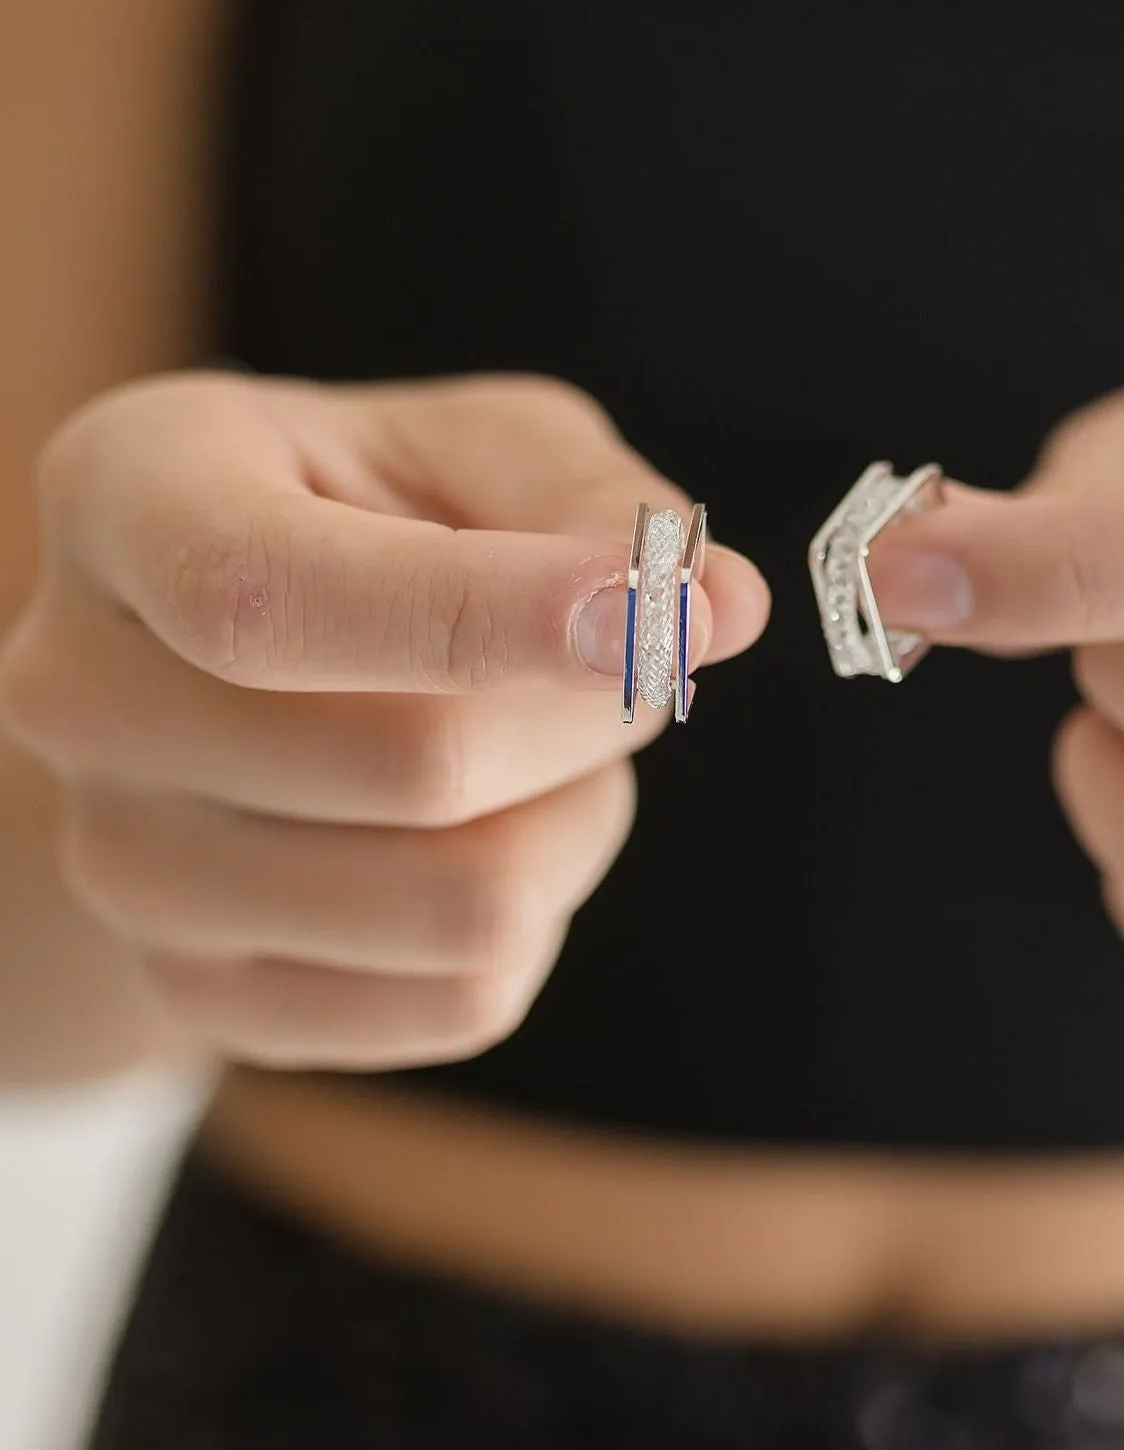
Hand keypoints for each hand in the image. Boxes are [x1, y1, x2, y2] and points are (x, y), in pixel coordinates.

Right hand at [0, 370, 768, 1070]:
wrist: (217, 668)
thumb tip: (721, 603)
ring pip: (459, 908)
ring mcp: (119, 864)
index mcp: (127, 498)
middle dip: (584, 713)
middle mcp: (77, 690)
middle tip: (620, 658)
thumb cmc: (373, 517)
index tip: (652, 618)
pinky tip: (492, 831)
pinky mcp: (197, 995)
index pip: (274, 596)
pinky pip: (460, 1001)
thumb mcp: (476, 447)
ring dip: (573, 820)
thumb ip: (594, 500)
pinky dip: (537, 918)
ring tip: (545, 748)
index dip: (483, 616)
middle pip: (409, 766)